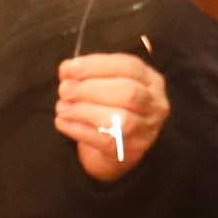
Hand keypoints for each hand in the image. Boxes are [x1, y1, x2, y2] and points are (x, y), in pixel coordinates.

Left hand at [56, 52, 170, 180]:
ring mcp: (147, 131)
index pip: (129, 66)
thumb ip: (88, 74)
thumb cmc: (108, 107)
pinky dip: (79, 130)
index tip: (68, 68)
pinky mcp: (131, 152)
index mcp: (151, 81)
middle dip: (91, 89)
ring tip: (61, 107)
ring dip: (84, 111)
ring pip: (120, 119)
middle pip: (128, 93)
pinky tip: (62, 122)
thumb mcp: (104, 84)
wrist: (113, 150)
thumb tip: (67, 70)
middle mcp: (155, 105)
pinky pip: (106, 141)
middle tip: (64, 90)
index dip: (97, 66)